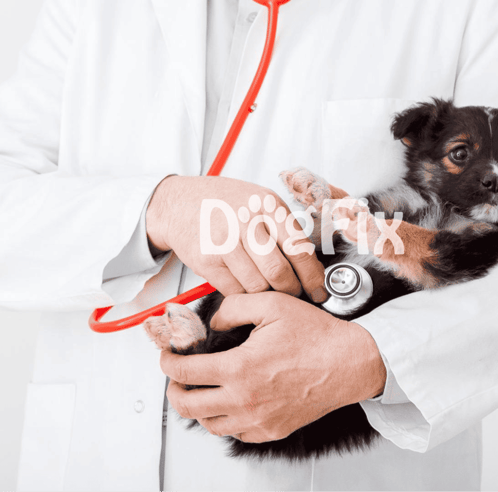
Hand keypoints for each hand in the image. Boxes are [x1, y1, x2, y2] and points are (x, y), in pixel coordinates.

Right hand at [146, 176, 326, 300]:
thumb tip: (312, 263)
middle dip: (292, 291)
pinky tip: (247, 289)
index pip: (299, 248)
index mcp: (267, 205)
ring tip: (271, 293)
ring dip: (268, 296)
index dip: (312, 276)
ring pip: (257, 286)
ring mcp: (224, 243)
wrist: (178, 204)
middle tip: (296, 296)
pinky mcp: (206, 261)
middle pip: (279, 272)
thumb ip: (284, 226)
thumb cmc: (224, 203)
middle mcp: (245, 222)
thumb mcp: (259, 201)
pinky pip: (235, 291)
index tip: (318, 290)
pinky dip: (245, 296)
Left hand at [160, 292, 386, 442]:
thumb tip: (212, 323)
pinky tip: (229, 402)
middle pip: (188, 405)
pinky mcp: (272, 430)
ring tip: (200, 390)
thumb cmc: (317, 335)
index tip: (168, 357)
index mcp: (240, 368)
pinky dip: (224, 420)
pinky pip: (235, 434)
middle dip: (173, 390)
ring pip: (208, 424)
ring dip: (197, 407)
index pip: (184, 372)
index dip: (168, 363)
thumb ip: (232, 308)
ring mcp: (258, 420)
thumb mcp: (271, 305)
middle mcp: (245, 399)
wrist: (350, 363)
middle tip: (176, 378)